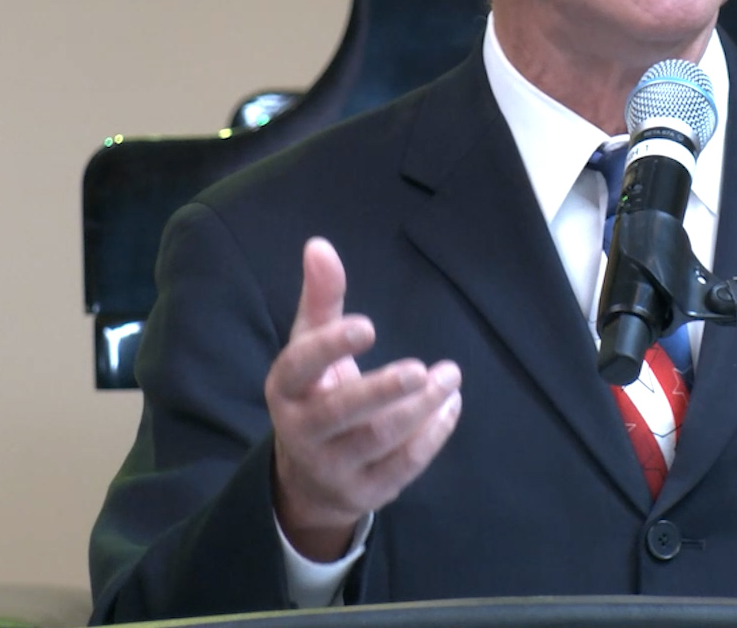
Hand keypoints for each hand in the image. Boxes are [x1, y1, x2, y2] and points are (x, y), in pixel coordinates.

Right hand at [266, 237, 461, 561]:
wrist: (309, 479)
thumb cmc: (316, 393)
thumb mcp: (311, 348)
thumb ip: (320, 299)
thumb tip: (319, 244)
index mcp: (286, 390)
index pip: (299, 367)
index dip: (331, 347)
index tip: (369, 325)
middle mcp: (303, 431)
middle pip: (342, 412)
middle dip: (384, 390)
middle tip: (423, 368)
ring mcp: (334, 466)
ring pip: (379, 440)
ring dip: (421, 409)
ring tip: (450, 378)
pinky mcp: (366, 491)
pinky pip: (403, 466)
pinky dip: (432, 436)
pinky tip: (450, 406)